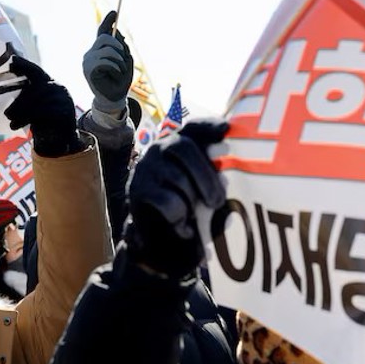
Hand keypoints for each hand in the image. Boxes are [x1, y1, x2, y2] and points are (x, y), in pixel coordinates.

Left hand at [4, 56, 81, 157]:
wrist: (60, 139)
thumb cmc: (42, 120)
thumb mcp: (32, 105)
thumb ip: (24, 96)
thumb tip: (0, 91)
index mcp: (49, 82)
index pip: (35, 71)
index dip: (24, 65)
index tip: (11, 61)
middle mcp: (58, 88)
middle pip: (35, 88)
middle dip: (19, 101)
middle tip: (7, 113)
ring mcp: (64, 99)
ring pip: (38, 102)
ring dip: (21, 113)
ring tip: (11, 122)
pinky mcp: (66, 111)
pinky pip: (44, 112)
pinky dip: (27, 119)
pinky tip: (17, 125)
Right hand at [82, 11, 132, 114]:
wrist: (114, 99)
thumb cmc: (119, 81)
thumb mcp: (125, 61)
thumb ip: (121, 47)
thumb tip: (117, 31)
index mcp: (99, 51)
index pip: (101, 32)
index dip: (108, 21)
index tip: (114, 12)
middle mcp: (91, 53)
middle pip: (104, 37)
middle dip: (118, 45)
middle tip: (124, 57)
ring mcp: (88, 61)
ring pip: (107, 49)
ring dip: (119, 60)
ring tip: (121, 71)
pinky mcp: (88, 70)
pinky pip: (106, 61)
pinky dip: (115, 67)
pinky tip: (116, 75)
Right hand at [124, 119, 228, 277]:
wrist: (153, 238)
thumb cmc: (185, 207)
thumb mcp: (203, 192)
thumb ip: (214, 179)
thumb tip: (225, 177)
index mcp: (179, 144)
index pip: (193, 128)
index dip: (209, 125)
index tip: (226, 130)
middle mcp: (159, 149)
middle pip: (184, 148)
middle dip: (205, 175)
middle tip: (218, 202)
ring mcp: (146, 168)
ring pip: (178, 177)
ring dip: (193, 201)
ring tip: (196, 217)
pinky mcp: (138, 190)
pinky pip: (168, 201)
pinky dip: (180, 217)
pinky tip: (184, 228)